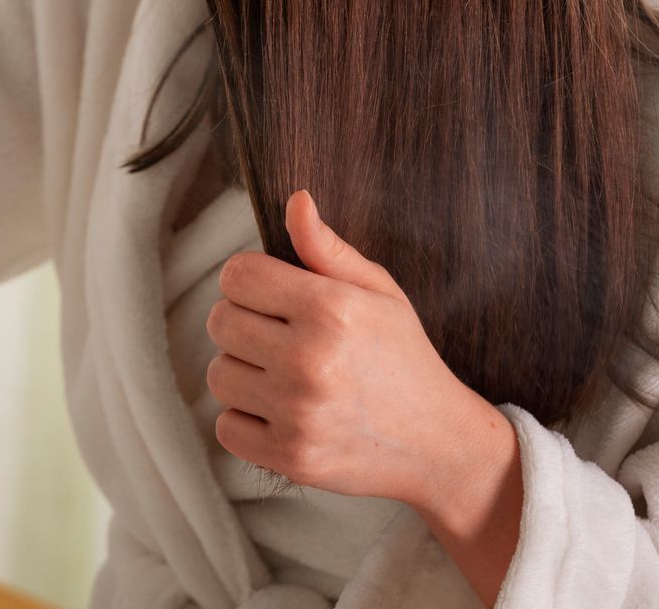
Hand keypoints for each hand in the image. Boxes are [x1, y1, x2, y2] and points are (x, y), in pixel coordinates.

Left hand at [206, 190, 521, 603]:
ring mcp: (297, 412)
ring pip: (218, 375)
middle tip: (280, 337)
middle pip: (220, 321)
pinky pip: (226, 427)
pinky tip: (282, 413)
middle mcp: (309, 359)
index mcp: (330, 309)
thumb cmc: (404, 358)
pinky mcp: (289, 457)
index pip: (236, 275)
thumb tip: (295, 200)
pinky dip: (246, 421)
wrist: (440, 444)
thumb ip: (327, 249)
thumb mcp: (379, 292)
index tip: (272, 296)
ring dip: (243, 373)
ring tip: (284, 376)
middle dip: (244, 324)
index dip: (250, 281)